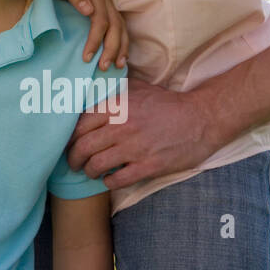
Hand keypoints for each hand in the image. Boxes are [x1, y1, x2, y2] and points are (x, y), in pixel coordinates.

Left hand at [48, 0, 128, 69]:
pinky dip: (122, 42)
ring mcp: (109, 5)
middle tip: (102, 67)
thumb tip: (88, 10)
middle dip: (111, 49)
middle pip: (115, 27)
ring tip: (117, 66)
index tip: (87, 57)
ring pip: (121, 28)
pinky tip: (120, 56)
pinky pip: (120, 27)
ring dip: (121, 48)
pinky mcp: (108, 10)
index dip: (96, 40)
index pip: (100, 21)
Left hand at [66, 77, 222, 188]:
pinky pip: (118, 179)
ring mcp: (134, 147)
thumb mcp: (137, 87)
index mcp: (115, 107)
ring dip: (89, 171)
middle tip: (73, 163)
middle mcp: (121, 127)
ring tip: (90, 172)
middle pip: (83, 146)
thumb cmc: (167, 103)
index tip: (68, 144)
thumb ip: (113, 90)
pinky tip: (109, 180)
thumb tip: (91, 90)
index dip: (69, 137)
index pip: (79, 125)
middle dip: (73, 158)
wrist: (201, 118)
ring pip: (96, 164)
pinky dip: (109, 182)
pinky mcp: (149, 165)